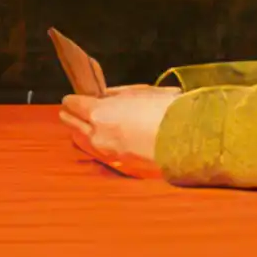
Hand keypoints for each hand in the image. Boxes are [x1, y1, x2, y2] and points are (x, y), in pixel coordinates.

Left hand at [59, 85, 181, 167]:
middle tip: (67, 111)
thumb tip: (104, 95)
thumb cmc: (167, 110)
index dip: (72, 100)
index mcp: (100, 113)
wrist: (188, 140)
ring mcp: (109, 153)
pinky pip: (100, 152)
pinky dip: (95, 145)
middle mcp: (98, 135)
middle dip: (71, 116)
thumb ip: (117, 94)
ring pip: (85, 141)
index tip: (70, 98)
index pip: (75, 104)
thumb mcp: (141, 92)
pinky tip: (96, 142)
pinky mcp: (121, 165)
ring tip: (78, 127)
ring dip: (81, 132)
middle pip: (75, 124)